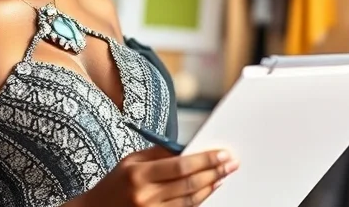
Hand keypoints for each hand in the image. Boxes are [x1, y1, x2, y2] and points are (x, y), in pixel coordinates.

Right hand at [80, 146, 238, 205]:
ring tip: (223, 176)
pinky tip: (209, 190)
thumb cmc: (116, 183)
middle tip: (231, 164)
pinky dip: (199, 201)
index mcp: (139, 174)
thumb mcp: (132, 161)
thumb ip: (160, 153)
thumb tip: (191, 147)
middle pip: (189, 184)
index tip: (223, 154)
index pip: (180, 166)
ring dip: (210, 187)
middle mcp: (145, 195)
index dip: (205, 160)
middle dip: (214, 173)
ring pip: (190, 201)